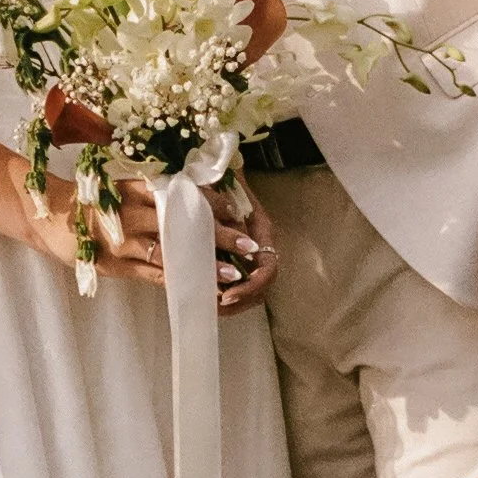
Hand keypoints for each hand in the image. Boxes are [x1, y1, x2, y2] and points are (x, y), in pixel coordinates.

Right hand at [99, 176, 279, 311]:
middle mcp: (133, 213)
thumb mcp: (126, 187)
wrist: (53, 218)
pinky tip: (201, 288)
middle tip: (248, 245)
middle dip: (218, 236)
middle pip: (183, 224)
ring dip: (203, 265)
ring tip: (232, 275)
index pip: (183, 193)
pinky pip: (155, 276)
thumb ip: (158, 192)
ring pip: (172, 254)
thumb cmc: (95, 201)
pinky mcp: (118, 266)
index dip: (213, 203)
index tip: (237, 212)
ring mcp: (125, 242)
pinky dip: (180, 282)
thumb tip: (202, 199)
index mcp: (138, 188)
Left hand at [215, 187, 277, 316]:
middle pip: (262, 285)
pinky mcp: (237, 257)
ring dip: (235, 302)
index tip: (227, 293)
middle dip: (242, 300)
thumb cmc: (220, 178)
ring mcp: (251, 253)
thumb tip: (225, 229)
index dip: (250, 285)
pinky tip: (210, 298)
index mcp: (262, 230)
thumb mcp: (222, 190)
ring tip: (212, 307)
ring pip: (253, 289)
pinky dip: (227, 295)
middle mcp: (260, 244)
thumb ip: (223, 208)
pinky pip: (239, 284)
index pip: (267, 268)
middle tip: (217, 306)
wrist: (216, 169)